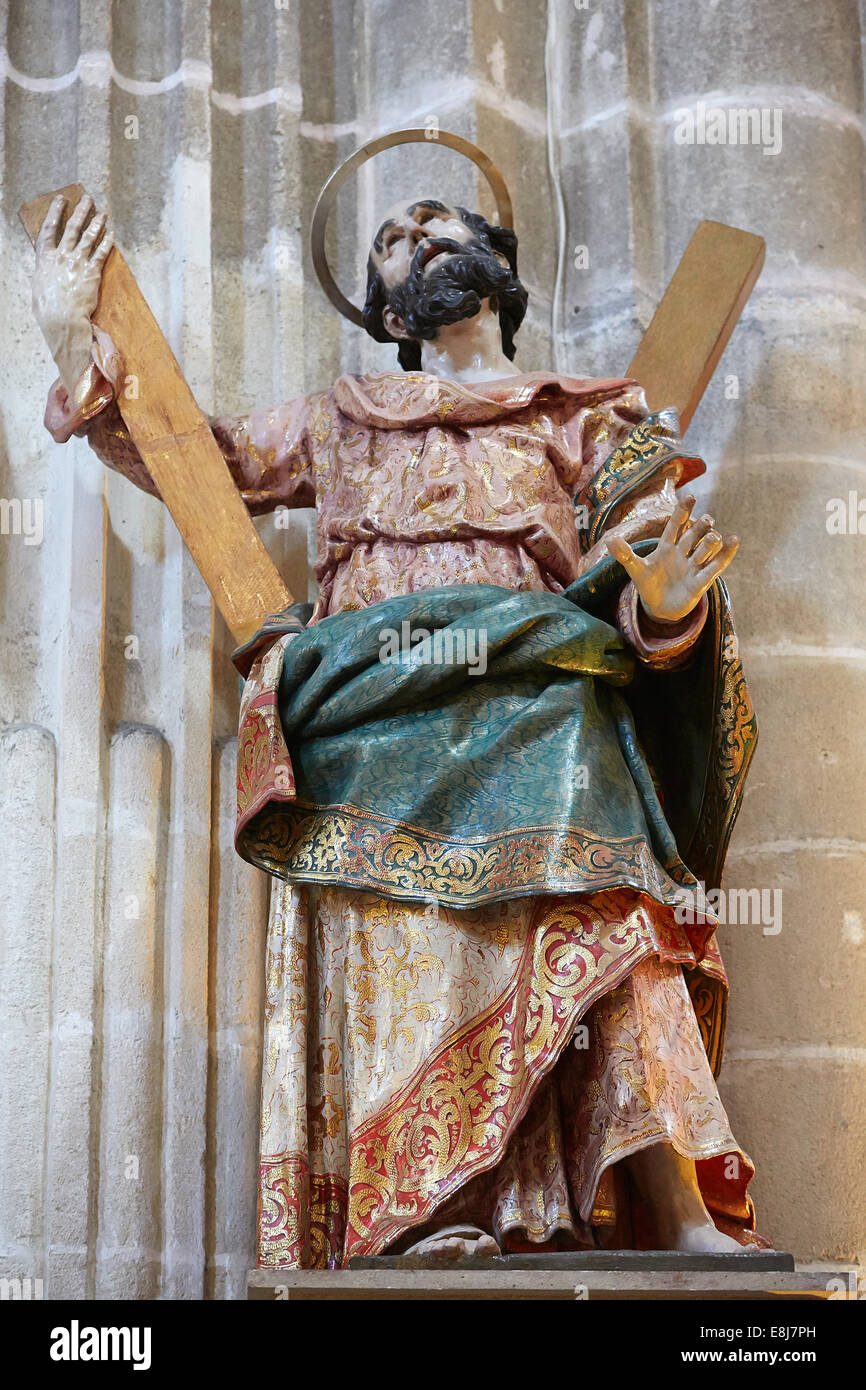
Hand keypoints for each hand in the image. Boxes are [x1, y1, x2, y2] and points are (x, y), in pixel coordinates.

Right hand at [32, 194, 113, 392]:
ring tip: (103, 213)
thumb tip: (45, 270)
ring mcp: (77, 263)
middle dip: (80, 211)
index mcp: (45, 259)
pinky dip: (107, 242)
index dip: (54, 213)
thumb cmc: (48, 308)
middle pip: (72, 228)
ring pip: (88, 237)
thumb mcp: (39, 286)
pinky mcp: (92, 272)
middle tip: (88, 198)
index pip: (49, 229)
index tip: (60, 200)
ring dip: (97, 223)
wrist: (63, 319)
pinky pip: (101, 253)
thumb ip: (44, 273)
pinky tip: (112, 233)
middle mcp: (61, 256)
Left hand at [607, 495, 737, 622]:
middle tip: (706, 520)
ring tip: (714, 537)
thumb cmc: (648, 584)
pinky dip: (726, 555)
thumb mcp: (635, 569)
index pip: (675, 526)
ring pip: (706, 550)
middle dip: (701, 527)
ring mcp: (693, 566)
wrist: (659, 607)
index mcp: (667, 546)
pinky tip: (734, 540)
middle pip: (694, 536)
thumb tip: (610, 540)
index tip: (690, 496)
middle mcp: (683, 553)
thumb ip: (625, 554)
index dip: (682, 512)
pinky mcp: (701, 581)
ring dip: (711, 543)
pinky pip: (716, 566)